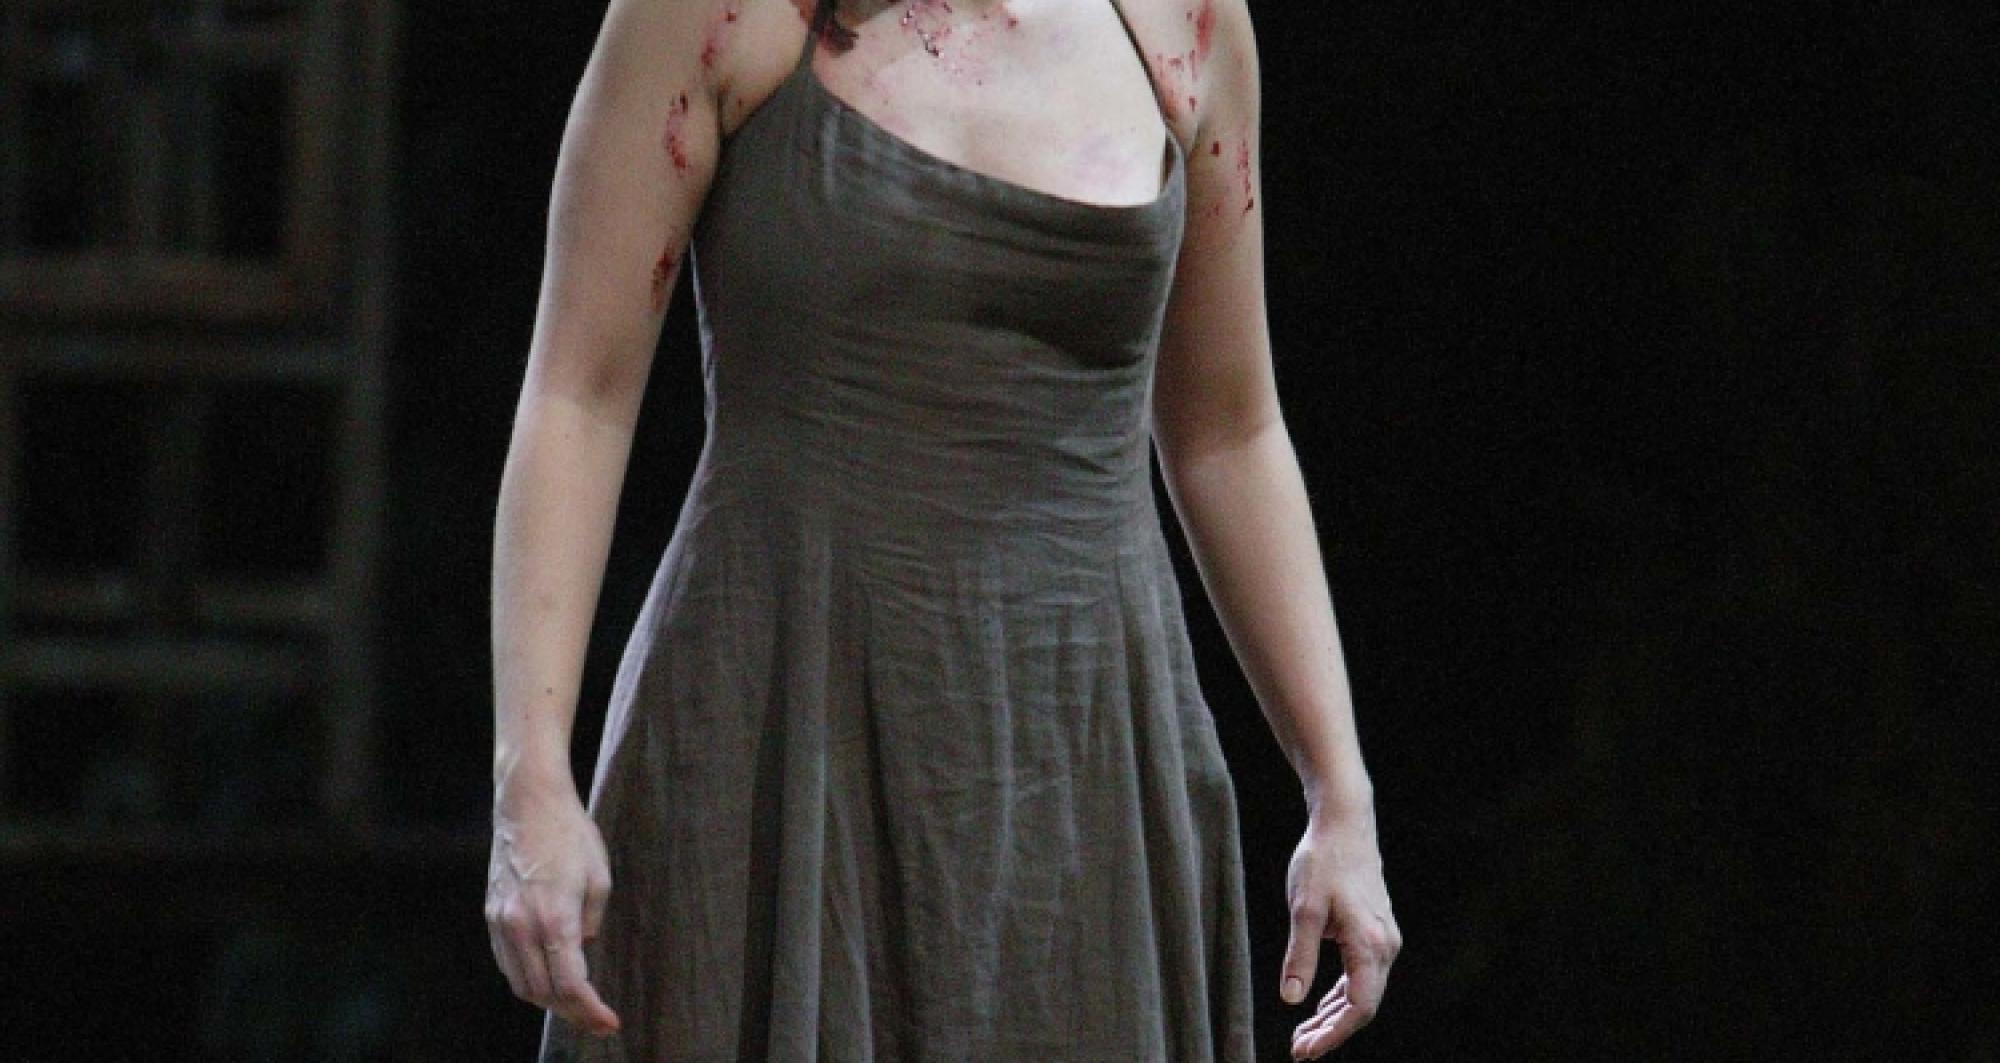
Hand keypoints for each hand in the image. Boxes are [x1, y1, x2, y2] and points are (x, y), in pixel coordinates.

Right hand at [485, 785, 621, 1036]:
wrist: (527, 803)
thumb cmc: (571, 834)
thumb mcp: (599, 878)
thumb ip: (592, 922)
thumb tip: (582, 950)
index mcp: (554, 918)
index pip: (570, 985)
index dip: (590, 1011)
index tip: (609, 1023)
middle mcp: (522, 926)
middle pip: (544, 993)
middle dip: (572, 1013)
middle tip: (597, 1019)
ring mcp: (502, 922)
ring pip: (521, 984)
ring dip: (549, 1001)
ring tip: (575, 1004)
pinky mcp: (491, 914)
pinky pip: (507, 963)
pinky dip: (528, 980)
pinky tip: (547, 979)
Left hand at [1279, 808, 1400, 1058]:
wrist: (1345, 824)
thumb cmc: (1322, 861)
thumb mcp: (1303, 909)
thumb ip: (1299, 957)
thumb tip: (1292, 1000)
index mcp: (1369, 943)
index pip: (1358, 1007)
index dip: (1333, 1035)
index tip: (1305, 1051)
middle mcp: (1385, 945)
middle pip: (1362, 1005)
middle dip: (1331, 1031)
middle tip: (1297, 1049)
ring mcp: (1384, 938)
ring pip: (1363, 991)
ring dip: (1334, 1015)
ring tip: (1303, 1033)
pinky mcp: (1376, 931)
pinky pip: (1362, 974)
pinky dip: (1340, 994)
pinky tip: (1319, 1005)